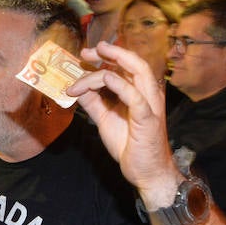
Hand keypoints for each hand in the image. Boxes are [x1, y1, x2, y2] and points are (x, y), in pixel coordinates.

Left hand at [68, 41, 181, 201]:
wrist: (146, 172)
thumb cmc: (129, 145)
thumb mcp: (104, 119)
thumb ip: (93, 102)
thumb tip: (76, 88)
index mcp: (139, 92)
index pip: (126, 66)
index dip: (106, 56)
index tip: (85, 56)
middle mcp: (148, 94)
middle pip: (134, 62)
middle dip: (111, 52)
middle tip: (87, 52)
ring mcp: (150, 105)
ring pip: (138, 72)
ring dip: (115, 61)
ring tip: (94, 57)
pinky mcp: (148, 119)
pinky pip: (136, 97)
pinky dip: (121, 85)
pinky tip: (107, 79)